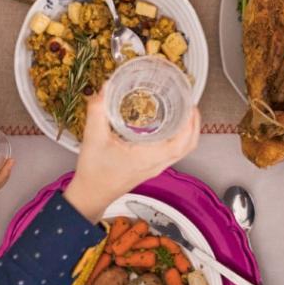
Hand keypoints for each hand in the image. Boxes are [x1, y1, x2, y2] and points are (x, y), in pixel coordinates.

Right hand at [63, 92, 199, 222]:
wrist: (89, 196)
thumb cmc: (93, 174)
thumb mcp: (93, 139)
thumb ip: (98, 111)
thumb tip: (105, 88)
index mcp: (148, 158)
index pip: (181, 143)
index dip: (190, 124)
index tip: (190, 106)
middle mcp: (156, 164)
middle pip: (188, 146)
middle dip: (193, 124)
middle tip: (190, 105)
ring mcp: (155, 167)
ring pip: (182, 150)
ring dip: (187, 131)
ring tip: (183, 112)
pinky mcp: (150, 167)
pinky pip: (172, 152)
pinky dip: (177, 138)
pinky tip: (167, 125)